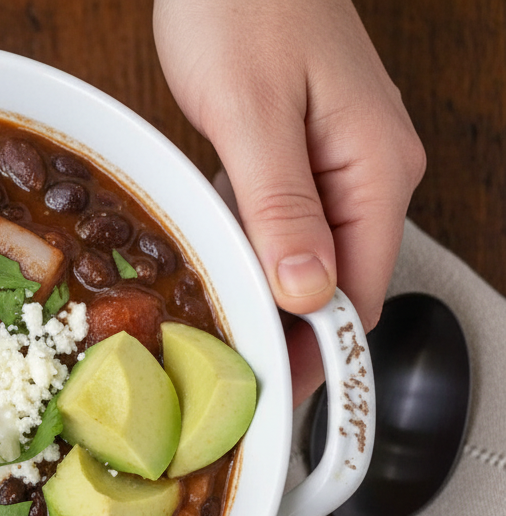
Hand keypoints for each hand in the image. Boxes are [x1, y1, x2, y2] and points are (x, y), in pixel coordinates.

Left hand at [153, 0, 425, 402]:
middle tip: (235, 380)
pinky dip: (255, 250)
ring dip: (270, 295)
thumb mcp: (254, 116)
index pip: (358, 291)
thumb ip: (282, 209)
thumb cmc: (242, 5)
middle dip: (291, 335)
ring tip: (222, 336)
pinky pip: (283, 219)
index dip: (319, 353)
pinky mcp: (297, 148)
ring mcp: (334, 158)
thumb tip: (306, 292)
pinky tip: (219, 266)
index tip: (275, 398)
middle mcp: (367, 168)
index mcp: (375, 167)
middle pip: (336, 280)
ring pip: (308, 253)